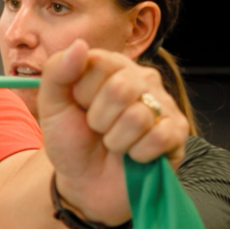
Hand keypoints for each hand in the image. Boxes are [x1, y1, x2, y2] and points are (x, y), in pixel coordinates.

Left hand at [37, 45, 188, 224]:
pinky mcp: (177, 132)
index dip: (81, 93)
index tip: (79, 107)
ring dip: (116, 140)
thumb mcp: (52, 107)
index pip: (98, 63)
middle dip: (99, 119)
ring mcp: (163, 104)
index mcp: (111, 65)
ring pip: (138, 116)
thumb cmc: (72, 142)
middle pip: (121, 88)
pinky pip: (159, 137)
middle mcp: (141, 79)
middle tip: (98, 129)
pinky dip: (138, 154)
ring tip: (115, 144)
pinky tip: (134, 155)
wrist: (85, 184)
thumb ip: (57, 72)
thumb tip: (79, 44)